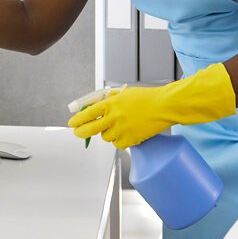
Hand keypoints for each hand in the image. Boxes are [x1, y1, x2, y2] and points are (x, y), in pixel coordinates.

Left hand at [66, 63, 236, 148]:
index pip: (87, 113)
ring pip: (105, 137)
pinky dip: (119, 141)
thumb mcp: (124, 94)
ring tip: (116, 126)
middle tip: (79, 133)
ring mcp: (122, 130)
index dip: (77, 120)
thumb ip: (108, 100)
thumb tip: (94, 106)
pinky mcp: (131, 139)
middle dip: (81, 132)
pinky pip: (118, 144)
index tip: (72, 123)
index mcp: (110, 104)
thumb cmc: (147, 97)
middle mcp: (113, 117)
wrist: (165, 106)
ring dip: (107, 134)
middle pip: (90, 129)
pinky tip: (126, 133)